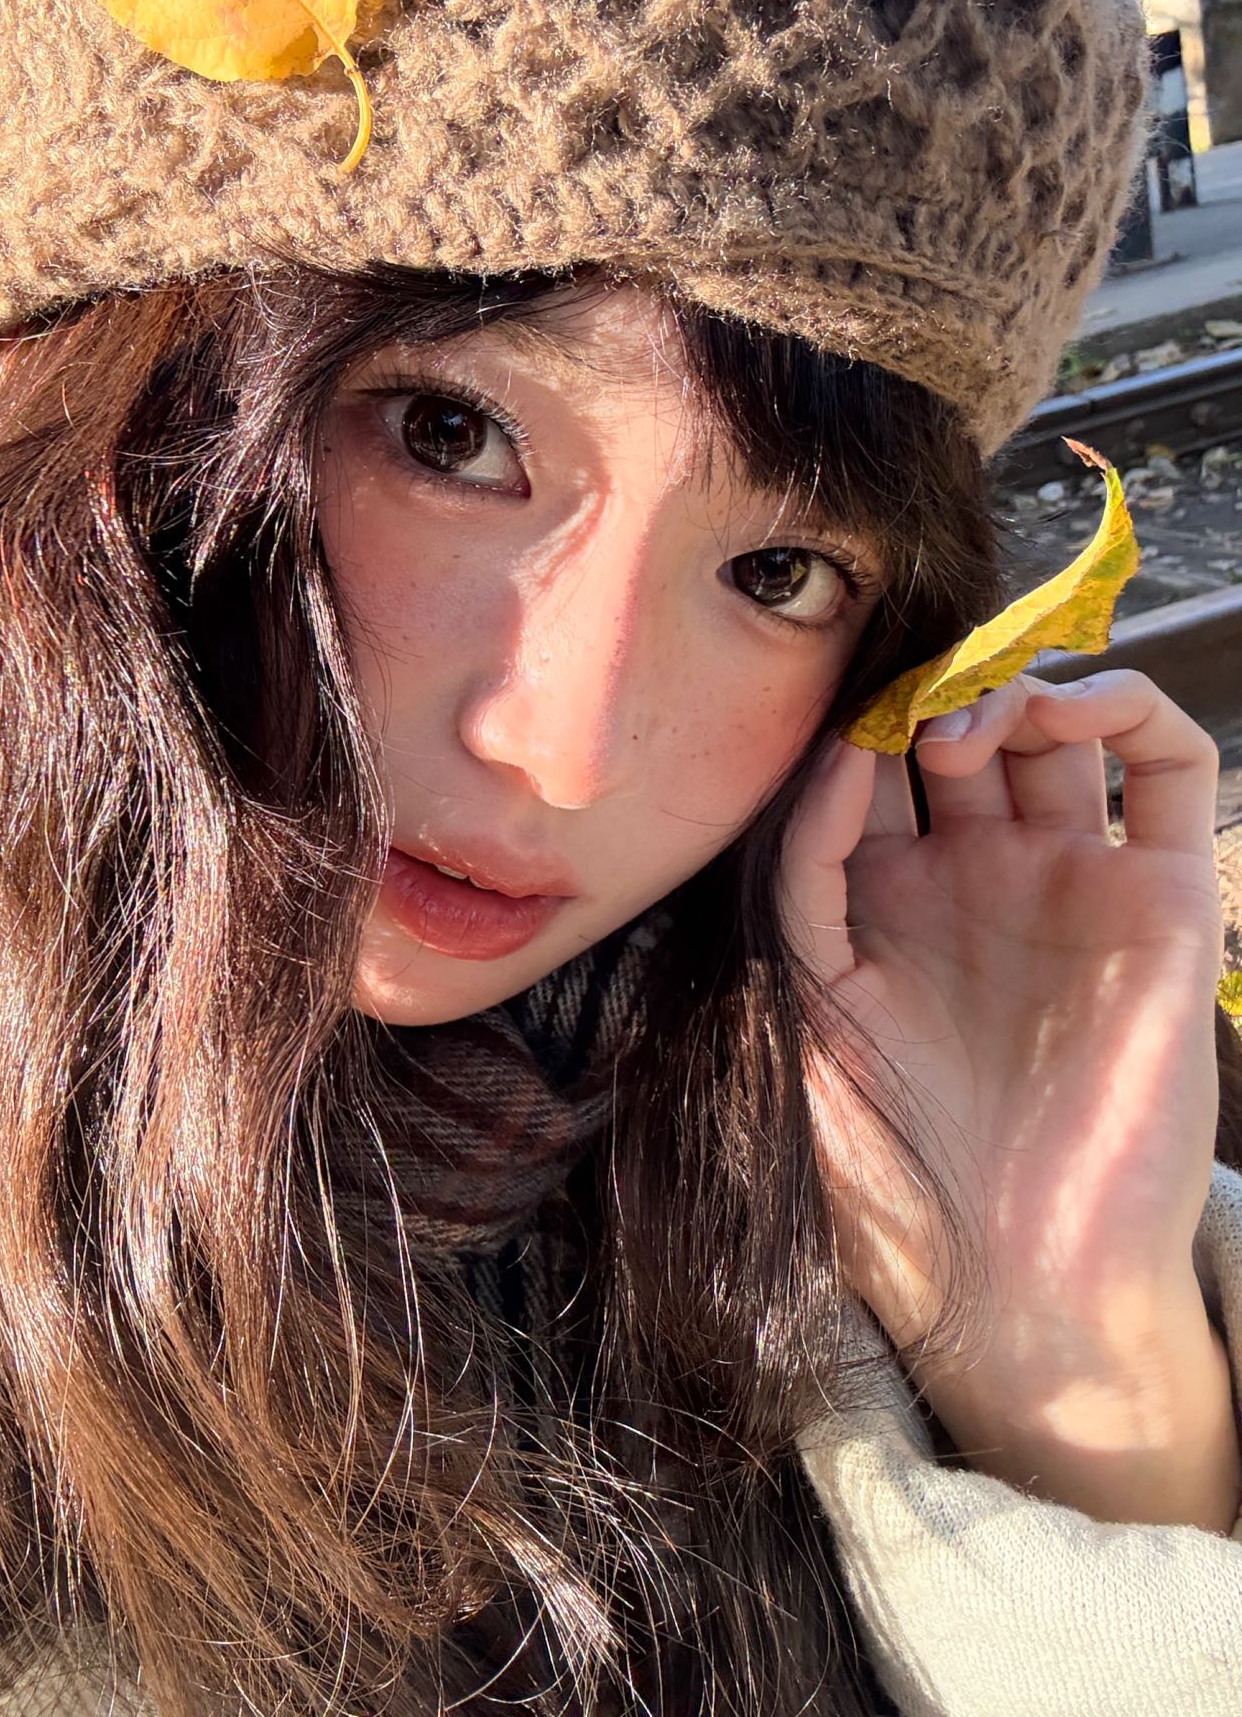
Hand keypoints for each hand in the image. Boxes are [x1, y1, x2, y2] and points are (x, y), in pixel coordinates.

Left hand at [784, 670, 1222, 1379]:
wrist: (1020, 1282)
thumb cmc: (896, 1167)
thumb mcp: (809, 1006)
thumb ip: (805, 880)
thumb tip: (833, 756)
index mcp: (887, 900)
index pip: (875, 766)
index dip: (858, 720)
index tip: (837, 708)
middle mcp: (982, 878)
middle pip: (964, 734)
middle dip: (936, 694)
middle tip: (913, 696)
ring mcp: (1074, 881)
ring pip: (1061, 733)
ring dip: (1018, 692)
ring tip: (969, 726)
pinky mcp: (1162, 899)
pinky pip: (1169, 770)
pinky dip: (1130, 709)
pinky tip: (1068, 714)